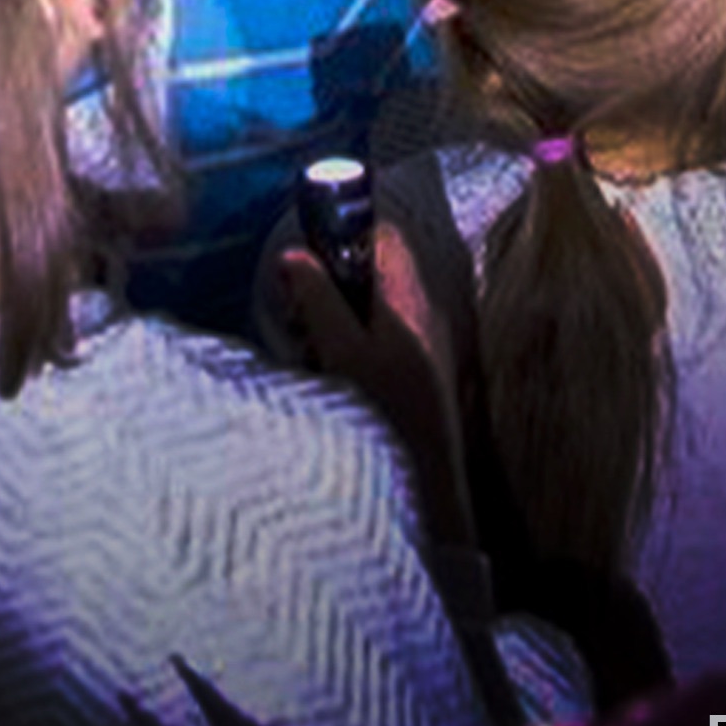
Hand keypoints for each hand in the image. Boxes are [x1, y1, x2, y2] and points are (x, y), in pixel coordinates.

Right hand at [277, 218, 467, 539]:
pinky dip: (350, 354)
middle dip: (330, 287)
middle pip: (371, 275)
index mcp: (410, 299)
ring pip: (370, 313)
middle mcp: (424, 316)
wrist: (431, 490)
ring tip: (313, 353)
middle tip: (300, 313)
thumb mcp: (343, 352)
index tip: (307, 255)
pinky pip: (378, 347)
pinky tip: (333, 383)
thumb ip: (318, 298)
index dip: (342, 235)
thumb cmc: (389, 416)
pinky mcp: (418, 381)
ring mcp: (424, 349)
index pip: (383, 237)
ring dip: (335, 324)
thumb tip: (293, 254)